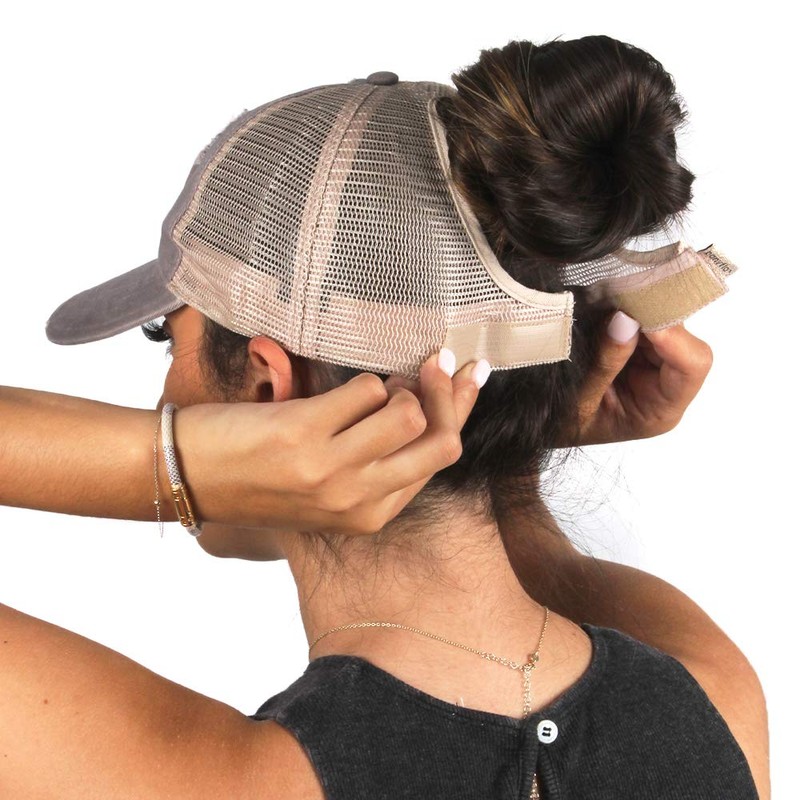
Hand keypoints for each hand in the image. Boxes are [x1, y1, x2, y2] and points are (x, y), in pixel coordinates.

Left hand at [174, 352, 485, 535]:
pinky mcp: (305, 434)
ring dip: (399, 386)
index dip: (461, 411)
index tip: (470, 375)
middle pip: (440, 442)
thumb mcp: (328, 488)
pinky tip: (339, 388)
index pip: (439, 460)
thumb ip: (375, 460)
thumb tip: (424, 405)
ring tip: (375, 385)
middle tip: (438, 359)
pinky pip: (366, 390)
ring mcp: (332, 470)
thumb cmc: (259, 477)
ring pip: (409, 413)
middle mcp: (357, 500)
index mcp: (369, 515)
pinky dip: (362, 380)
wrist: (189, 474)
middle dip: (448, 392)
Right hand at [571, 311, 713, 445]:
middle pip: (680, 338)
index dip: (672, 336)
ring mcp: (651, 366)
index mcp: (660, 410)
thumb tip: (625, 320)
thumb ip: (604, 364)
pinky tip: (599, 310)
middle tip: (612, 304)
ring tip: (597, 309)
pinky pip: (640, 320)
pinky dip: (622, 310)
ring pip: (661, 323)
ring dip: (634, 311)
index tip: (633, 315)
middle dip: (649, 318)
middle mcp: (664, 386)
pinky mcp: (634, 350)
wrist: (533, 429)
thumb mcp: (578, 403)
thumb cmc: (560, 427)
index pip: (692, 365)